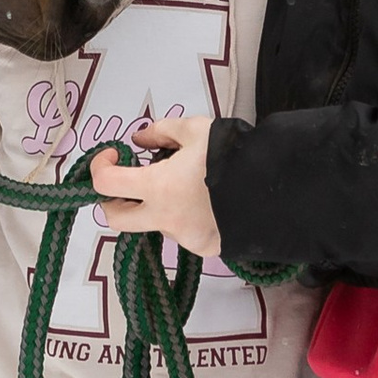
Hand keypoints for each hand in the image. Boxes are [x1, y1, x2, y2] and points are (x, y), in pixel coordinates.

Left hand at [89, 116, 221, 259]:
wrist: (276, 187)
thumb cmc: (234, 155)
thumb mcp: (196, 129)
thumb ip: (161, 131)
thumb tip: (140, 139)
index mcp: (157, 187)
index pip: (105, 184)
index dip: (100, 167)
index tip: (113, 155)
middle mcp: (165, 218)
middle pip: (116, 219)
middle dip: (112, 201)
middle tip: (125, 183)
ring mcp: (184, 238)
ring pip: (155, 224)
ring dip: (158, 206)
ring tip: (186, 186)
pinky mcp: (204, 248)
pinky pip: (183, 233)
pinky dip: (185, 218)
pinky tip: (207, 203)